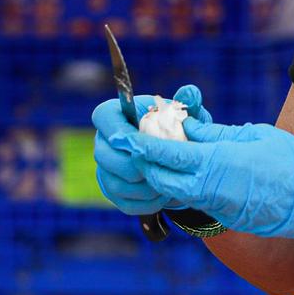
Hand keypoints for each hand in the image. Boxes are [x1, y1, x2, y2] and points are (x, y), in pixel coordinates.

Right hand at [91, 85, 210, 218]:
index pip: (103, 116)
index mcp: (117, 115)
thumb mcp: (186, 116)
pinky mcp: (114, 192)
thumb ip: (188, 103)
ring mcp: (106, 169)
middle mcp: (104, 142)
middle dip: (133, 166)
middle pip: (103, 156)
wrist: (178, 159)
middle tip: (158, 168)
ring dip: (143, 187)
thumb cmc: (179, 130)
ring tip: (166, 184)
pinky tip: (163, 196)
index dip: (118, 131)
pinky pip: (124, 203)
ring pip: (114, 183)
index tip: (142, 142)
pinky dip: (146, 202)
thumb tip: (190, 92)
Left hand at [115, 116, 293, 249]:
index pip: (167, 154)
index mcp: (218, 161)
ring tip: (162, 157)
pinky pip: (198, 201)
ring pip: (177, 193)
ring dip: (164, 177)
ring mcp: (219, 207)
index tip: (124, 136)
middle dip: (146, 164)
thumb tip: (188, 128)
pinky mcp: (229, 218)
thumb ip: (217, 134)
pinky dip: (186, 187)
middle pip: (162, 179)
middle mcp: (212, 188)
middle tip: (137, 146)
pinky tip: (190, 173)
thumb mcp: (255, 135)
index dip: (142, 145)